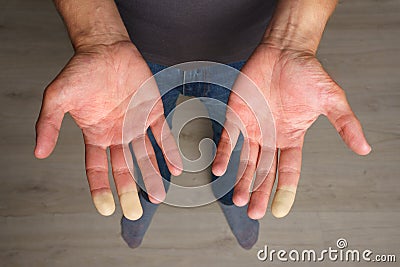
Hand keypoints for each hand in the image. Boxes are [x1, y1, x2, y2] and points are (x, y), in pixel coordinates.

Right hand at [35, 41, 181, 219]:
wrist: (106, 49)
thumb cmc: (81, 71)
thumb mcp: (58, 98)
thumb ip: (49, 124)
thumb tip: (38, 152)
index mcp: (95, 135)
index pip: (97, 169)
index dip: (100, 189)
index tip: (106, 208)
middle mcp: (116, 134)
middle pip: (124, 168)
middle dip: (130, 189)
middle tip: (135, 211)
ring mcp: (135, 125)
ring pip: (145, 156)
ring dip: (152, 175)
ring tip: (159, 195)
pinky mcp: (152, 112)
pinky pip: (162, 135)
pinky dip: (169, 151)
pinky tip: (175, 167)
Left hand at [213, 44, 370, 218]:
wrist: (285, 50)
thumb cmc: (307, 73)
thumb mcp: (331, 99)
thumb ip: (344, 124)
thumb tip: (364, 148)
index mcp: (292, 137)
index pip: (289, 170)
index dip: (285, 191)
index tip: (278, 211)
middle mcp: (271, 137)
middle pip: (265, 171)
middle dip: (259, 192)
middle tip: (253, 212)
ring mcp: (253, 128)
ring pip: (246, 160)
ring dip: (241, 179)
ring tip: (237, 200)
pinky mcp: (238, 115)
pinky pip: (228, 138)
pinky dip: (223, 153)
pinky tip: (218, 169)